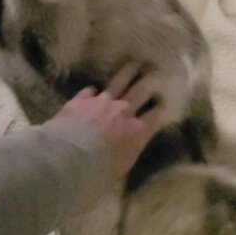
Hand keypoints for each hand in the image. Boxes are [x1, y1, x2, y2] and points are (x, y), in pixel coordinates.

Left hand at [54, 61, 166, 185]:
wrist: (70, 157)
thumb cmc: (99, 170)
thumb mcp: (121, 168)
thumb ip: (127, 153)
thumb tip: (126, 151)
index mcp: (137, 131)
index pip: (156, 116)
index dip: (162, 109)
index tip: (166, 102)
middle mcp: (123, 112)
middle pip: (141, 91)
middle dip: (150, 81)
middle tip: (155, 70)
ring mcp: (102, 102)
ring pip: (119, 82)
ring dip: (128, 72)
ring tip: (134, 63)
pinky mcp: (82, 100)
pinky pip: (90, 91)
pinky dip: (92, 92)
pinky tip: (92, 90)